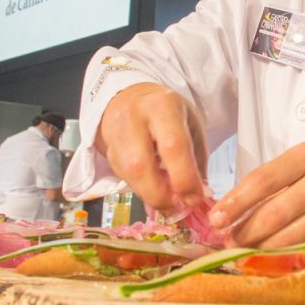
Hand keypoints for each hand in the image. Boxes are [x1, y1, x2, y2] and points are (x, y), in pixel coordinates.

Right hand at [95, 83, 209, 213]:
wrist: (130, 97)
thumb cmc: (167, 113)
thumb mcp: (190, 125)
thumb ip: (195, 160)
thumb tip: (196, 197)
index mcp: (163, 106)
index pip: (173, 146)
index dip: (184, 179)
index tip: (194, 198)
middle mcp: (134, 118)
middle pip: (141, 165)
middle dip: (161, 195)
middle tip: (177, 207)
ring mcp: (116, 134)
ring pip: (129, 175)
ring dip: (150, 196)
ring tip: (168, 201)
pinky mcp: (108, 150)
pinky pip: (123, 177)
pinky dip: (141, 189)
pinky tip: (153, 187)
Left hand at [208, 142, 304, 248]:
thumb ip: (276, 179)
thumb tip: (232, 208)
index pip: (263, 180)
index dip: (236, 202)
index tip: (216, 218)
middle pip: (275, 212)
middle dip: (245, 231)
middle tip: (226, 242)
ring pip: (290, 236)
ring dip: (261, 249)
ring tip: (242, 252)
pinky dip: (284, 256)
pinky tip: (269, 259)